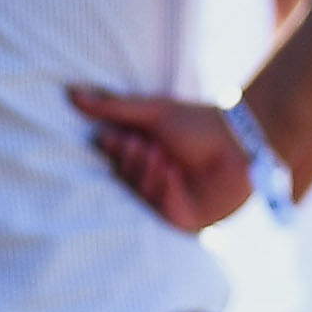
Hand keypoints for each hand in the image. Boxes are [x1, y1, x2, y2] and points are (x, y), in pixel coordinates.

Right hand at [69, 85, 254, 231]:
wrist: (241, 143)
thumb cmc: (200, 123)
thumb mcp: (152, 112)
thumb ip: (112, 106)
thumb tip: (70, 91)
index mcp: (143, 151)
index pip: (111, 156)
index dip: (112, 148)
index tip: (119, 136)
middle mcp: (152, 176)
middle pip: (121, 176)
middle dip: (130, 160)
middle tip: (144, 145)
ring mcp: (167, 199)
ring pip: (137, 194)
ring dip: (147, 173)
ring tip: (164, 156)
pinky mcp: (184, 220)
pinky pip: (159, 211)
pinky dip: (163, 189)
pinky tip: (174, 174)